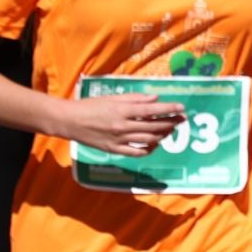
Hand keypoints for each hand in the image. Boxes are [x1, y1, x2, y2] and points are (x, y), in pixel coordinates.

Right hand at [62, 93, 185, 156]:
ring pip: (148, 140)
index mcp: (122, 111)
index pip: (151, 110)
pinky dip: (149, 149)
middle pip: (154, 126)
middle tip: (181, 119)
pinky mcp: (114, 149)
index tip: (181, 107)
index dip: (169, 109)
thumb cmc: (90, 106)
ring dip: (163, 135)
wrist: (69, 121)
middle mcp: (123, 126)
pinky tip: (155, 144)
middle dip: (171, 122)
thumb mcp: (112, 98)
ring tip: (170, 130)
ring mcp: (119, 140)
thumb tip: (155, 99)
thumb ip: (135, 99)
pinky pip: (136, 152)